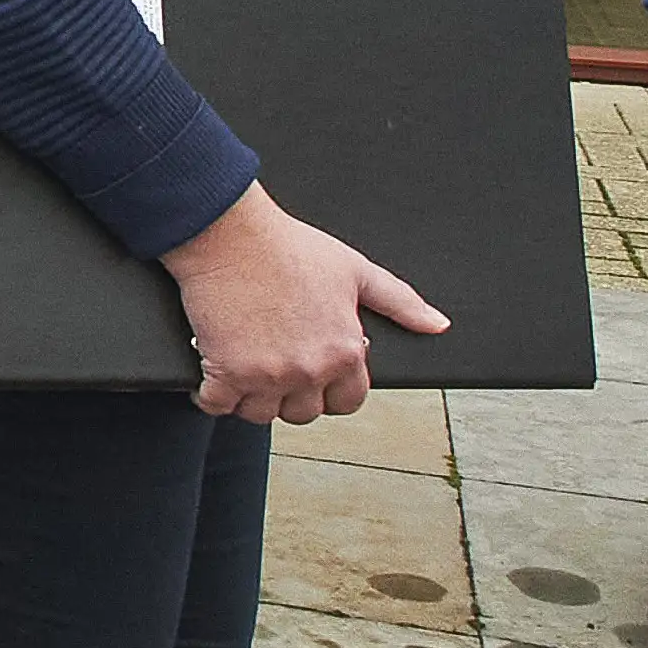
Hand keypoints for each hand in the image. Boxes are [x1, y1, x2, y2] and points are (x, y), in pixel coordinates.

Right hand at [165, 182, 444, 425]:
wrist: (229, 233)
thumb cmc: (289, 246)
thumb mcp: (355, 270)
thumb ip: (401, 302)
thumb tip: (437, 324)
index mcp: (344, 351)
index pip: (348, 402)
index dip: (331, 388)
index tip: (314, 370)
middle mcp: (309, 370)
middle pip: (303, 413)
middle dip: (290, 394)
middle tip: (275, 360)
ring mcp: (266, 375)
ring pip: (260, 414)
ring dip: (250, 395)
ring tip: (244, 362)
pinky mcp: (224, 373)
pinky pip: (215, 405)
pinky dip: (211, 392)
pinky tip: (214, 370)